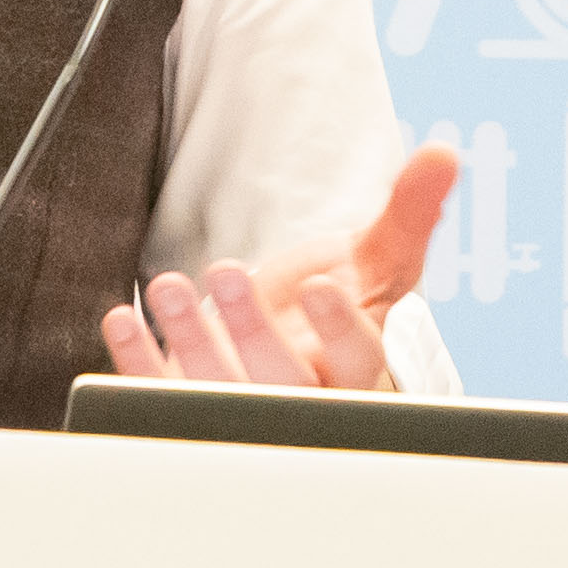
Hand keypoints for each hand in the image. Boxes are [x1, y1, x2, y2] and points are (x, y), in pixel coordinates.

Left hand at [98, 142, 456, 390]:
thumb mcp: (382, 260)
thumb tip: (444, 155)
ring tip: (170, 287)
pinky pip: (159, 400)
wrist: (292, 344)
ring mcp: (245, 413)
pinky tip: (123, 319)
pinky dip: (138, 364)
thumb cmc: (341, 303)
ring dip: (190, 345)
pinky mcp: (190, 410)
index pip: (361, 360)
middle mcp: (304, 401)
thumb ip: (411, 211)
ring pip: (219, 396)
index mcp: (359, 372)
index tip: (325, 288)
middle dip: (253, 333)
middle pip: (284, 384)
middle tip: (230, 273)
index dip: (342, 331)